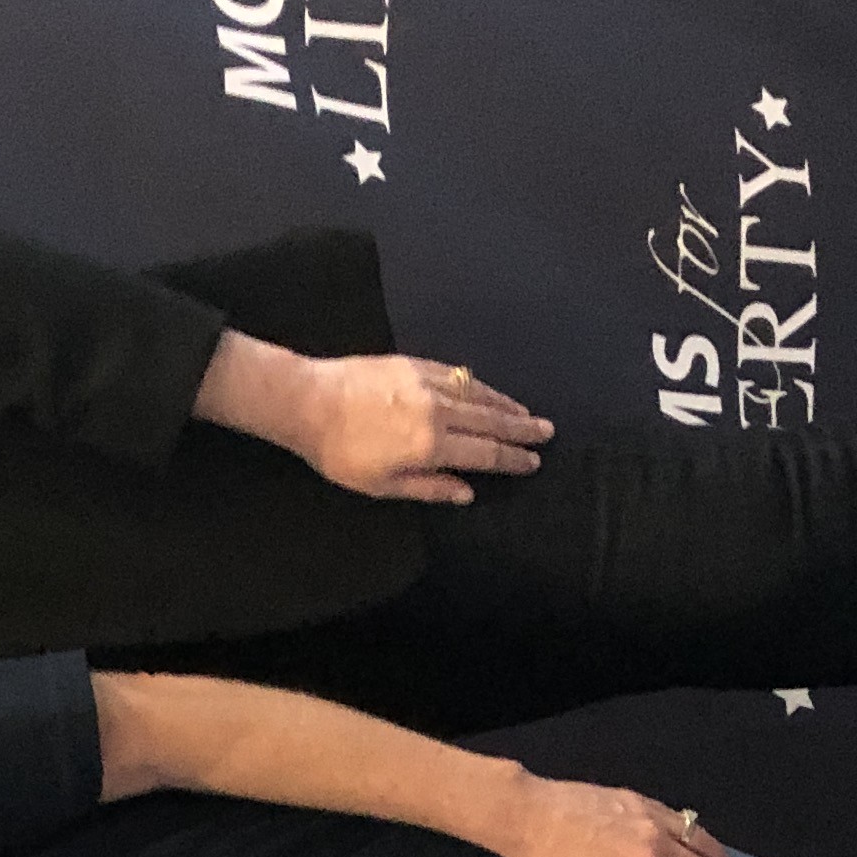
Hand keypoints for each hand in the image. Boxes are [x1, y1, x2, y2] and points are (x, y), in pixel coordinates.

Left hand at [295, 353, 550, 503]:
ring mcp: (427, 382)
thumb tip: (466, 492)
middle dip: (521, 428)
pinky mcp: (414, 364)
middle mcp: (437, 410)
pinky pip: (458, 375)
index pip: (485, 453)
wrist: (308, 401)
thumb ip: (429, 487)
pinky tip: (487, 390)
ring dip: (505, 404)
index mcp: (431, 444)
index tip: (533, 461)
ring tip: (526, 413)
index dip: (512, 458)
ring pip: (478, 394)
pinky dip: (478, 385)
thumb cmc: (339, 452)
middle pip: (490, 420)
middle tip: (547, 432)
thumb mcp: (382, 485)